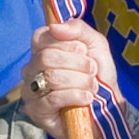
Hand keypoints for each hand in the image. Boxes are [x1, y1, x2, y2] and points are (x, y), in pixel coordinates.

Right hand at [21, 21, 117, 138]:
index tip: (84, 51)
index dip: (66, 44)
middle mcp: (31, 69)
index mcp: (42, 50)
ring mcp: (30, 91)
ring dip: (80, 81)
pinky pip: (53, 98)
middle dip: (77, 64)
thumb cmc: (99, 75)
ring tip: (92, 87)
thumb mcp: (95, 45)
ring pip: (51, 77)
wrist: (108, 108)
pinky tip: (86, 98)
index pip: (41, 37)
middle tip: (92, 71)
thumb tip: (55, 27)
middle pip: (47, 58)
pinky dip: (75, 96)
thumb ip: (78, 29)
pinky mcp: (36, 111)